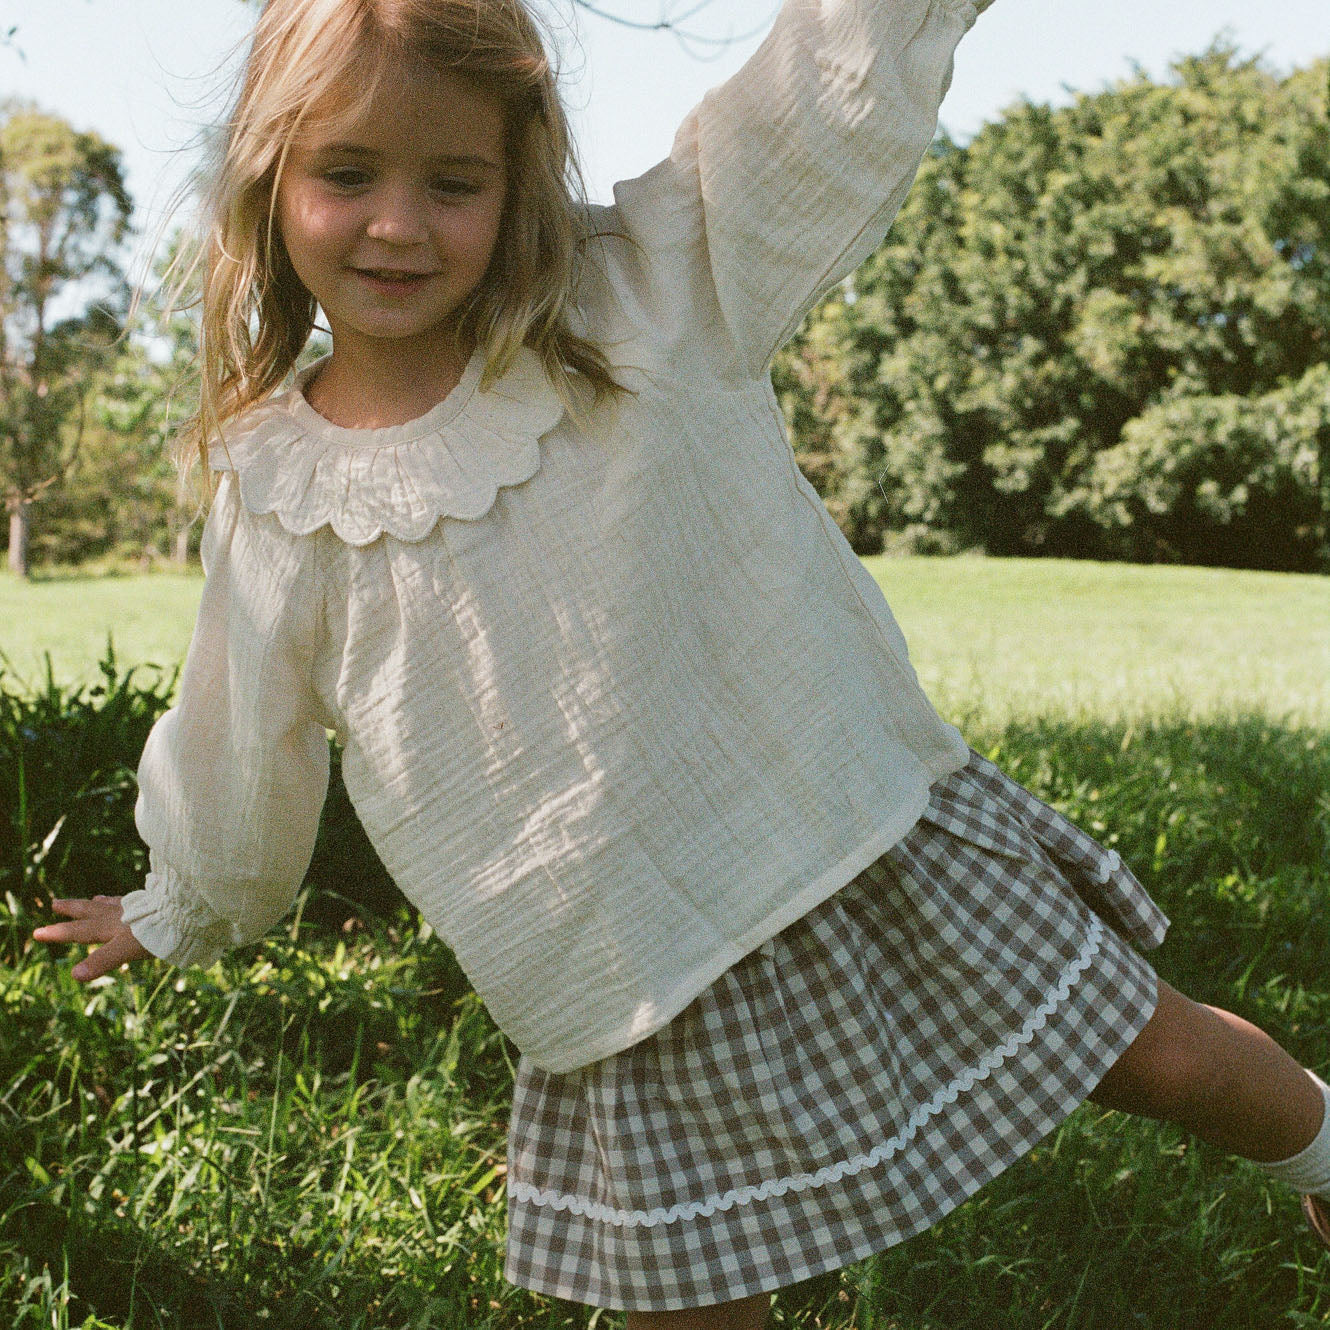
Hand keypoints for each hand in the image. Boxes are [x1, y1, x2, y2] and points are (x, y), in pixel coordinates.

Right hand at [32, 895, 153, 982]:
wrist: (187, 912)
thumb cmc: (156, 933)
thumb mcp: (125, 950)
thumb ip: (101, 961)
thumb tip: (74, 975)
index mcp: (110, 926)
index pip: (78, 931)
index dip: (58, 933)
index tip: (37, 932)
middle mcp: (120, 914)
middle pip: (91, 910)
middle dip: (72, 909)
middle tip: (55, 903)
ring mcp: (138, 907)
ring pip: (113, 903)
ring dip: (99, 902)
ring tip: (94, 898)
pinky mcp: (155, 905)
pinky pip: (135, 901)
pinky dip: (127, 900)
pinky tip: (134, 899)